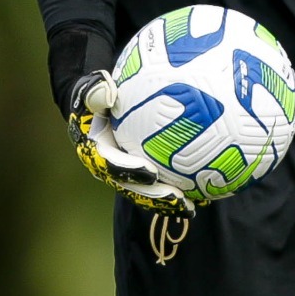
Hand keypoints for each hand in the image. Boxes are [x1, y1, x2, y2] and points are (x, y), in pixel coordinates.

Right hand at [67, 70, 195, 217]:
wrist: (97, 106)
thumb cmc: (97, 95)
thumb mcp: (91, 89)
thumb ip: (96, 91)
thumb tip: (108, 93)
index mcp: (96, 150)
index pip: (110, 164)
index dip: (129, 172)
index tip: (150, 172)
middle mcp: (110, 167)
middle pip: (132, 187)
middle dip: (155, 196)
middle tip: (177, 198)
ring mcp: (126, 172)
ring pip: (147, 191)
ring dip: (168, 201)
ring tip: (192, 206)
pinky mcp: (141, 171)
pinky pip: (159, 182)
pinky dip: (178, 188)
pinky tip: (203, 192)